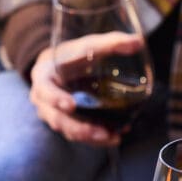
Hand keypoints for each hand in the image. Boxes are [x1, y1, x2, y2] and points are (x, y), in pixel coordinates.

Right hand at [29, 30, 142, 144]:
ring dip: (91, 137)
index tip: (71, 105)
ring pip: (69, 132)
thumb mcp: (87, 46)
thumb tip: (137, 42)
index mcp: (44, 78)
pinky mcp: (67, 124)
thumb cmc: (71, 56)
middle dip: (80, 129)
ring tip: (114, 138)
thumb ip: (110, 43)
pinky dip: (96, 137)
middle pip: (58, 119)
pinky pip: (79, 135)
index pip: (45, 90)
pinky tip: (115, 135)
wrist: (60, 68)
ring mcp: (54, 115)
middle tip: (101, 133)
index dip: (56, 98)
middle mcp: (44, 101)